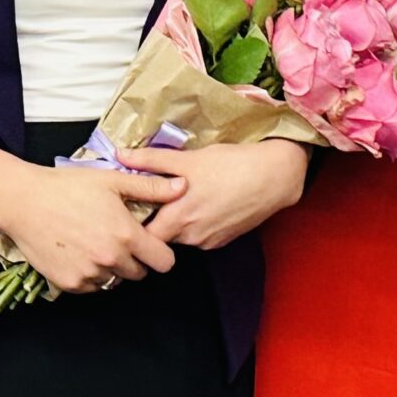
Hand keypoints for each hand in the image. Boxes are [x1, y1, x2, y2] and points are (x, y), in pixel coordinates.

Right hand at [0, 161, 182, 294]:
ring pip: (115, 281)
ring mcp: (89, 274)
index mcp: (126, 236)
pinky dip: (91, 275)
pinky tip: (81, 252)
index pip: (164, 262)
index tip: (151, 243)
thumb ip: (151, 187)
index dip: (161, 252)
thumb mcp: (113, 180)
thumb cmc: (67, 187)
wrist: (23, 201)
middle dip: (136, 260)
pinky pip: (91, 286)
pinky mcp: (69, 283)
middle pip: (140, 274)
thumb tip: (182, 186)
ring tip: (97, 242)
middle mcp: (110, 260)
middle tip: (119, 239)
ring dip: (112, 268)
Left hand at [121, 139, 309, 250]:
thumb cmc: (232, 165)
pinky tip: (205, 204)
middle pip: (160, 237)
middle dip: (156, 221)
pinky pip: (200, 237)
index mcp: (178, 218)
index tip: (133, 205)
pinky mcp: (224, 240)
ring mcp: (209, 241)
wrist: (275, 176)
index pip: (142, 235)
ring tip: (184, 198)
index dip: (134, 222)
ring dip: (178, 222)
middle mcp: (192, 236)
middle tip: (157, 199)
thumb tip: (120, 155)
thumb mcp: (189, 158)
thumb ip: (152, 160)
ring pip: (181, 237)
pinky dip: (197, 225)